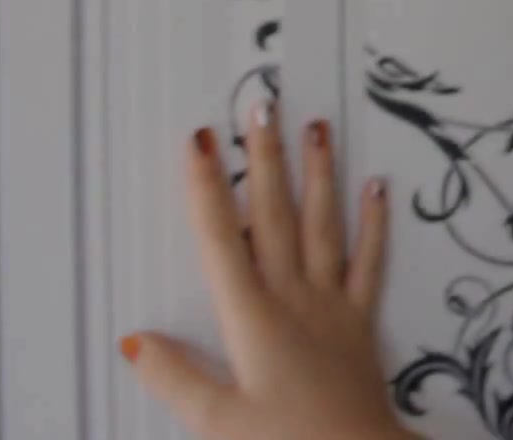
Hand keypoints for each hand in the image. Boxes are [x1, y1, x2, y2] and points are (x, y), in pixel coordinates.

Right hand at [120, 103, 417, 439]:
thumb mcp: (216, 420)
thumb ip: (175, 377)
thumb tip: (135, 339)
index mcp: (251, 318)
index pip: (220, 241)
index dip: (208, 189)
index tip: (200, 140)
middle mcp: (293, 298)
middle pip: (273, 217)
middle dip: (264, 159)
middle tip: (262, 105)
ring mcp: (331, 304)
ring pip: (323, 226)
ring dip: (319, 175)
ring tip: (318, 127)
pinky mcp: (360, 320)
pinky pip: (368, 261)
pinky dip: (374, 223)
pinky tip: (377, 187)